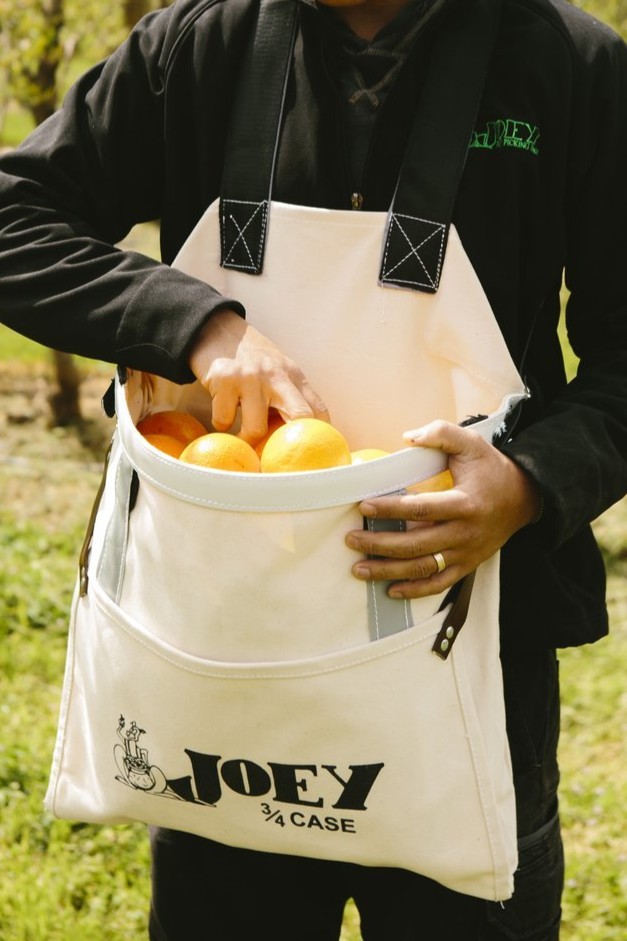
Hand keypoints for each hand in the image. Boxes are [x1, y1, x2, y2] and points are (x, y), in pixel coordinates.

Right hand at [188, 309, 328, 442]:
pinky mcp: (224, 381)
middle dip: (292, 443)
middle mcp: (276, 375)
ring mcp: (250, 378)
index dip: (320, 435)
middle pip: (300, 416)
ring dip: (247, 440)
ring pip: (257, 429)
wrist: (214, 328)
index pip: (318, 410)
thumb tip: (297, 437)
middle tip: (280, 458)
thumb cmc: (249, 358)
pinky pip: (224, 420)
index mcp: (294, 375)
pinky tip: (222, 411)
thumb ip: (289, 397)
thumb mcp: (277, 371)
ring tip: (242, 437)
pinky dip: (222, 424)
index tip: (313, 454)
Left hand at [345, 420, 541, 598]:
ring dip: (388, 571)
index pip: (420, 509)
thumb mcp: (470, 443)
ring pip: (423, 568)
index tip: (364, 506)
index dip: (390, 508)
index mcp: (464, 503)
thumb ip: (441, 434)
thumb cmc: (490, 469)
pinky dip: (415, 590)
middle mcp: (465, 533)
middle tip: (351, 538)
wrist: (523, 497)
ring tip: (359, 568)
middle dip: (379, 544)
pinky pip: (439, 584)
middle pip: (416, 544)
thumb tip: (408, 437)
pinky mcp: (467, 565)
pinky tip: (391, 590)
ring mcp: (466, 553)